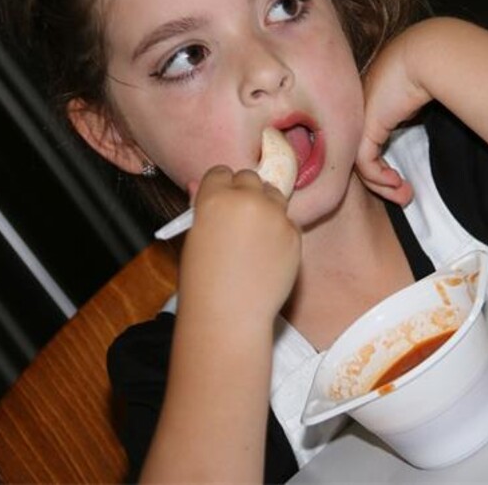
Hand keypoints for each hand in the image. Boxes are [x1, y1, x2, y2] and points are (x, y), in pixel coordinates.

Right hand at [179, 166, 300, 323]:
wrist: (230, 314)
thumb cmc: (202, 281)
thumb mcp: (193, 238)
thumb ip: (201, 208)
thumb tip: (199, 186)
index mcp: (215, 197)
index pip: (221, 172)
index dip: (219, 187)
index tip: (220, 200)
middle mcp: (247, 199)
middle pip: (250, 178)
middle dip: (245, 192)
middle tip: (239, 217)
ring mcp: (275, 215)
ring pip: (274, 195)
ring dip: (266, 206)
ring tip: (254, 235)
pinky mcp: (294, 234)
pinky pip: (288, 222)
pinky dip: (281, 232)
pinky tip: (268, 253)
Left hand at [356, 24, 433, 204]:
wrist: (425, 57)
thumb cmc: (427, 71)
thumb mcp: (412, 101)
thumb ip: (404, 118)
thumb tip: (410, 129)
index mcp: (368, 104)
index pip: (366, 144)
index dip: (380, 167)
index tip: (401, 179)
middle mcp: (358, 113)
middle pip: (361, 157)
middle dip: (382, 184)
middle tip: (404, 198)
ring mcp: (358, 120)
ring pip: (361, 165)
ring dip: (383, 185)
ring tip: (404, 194)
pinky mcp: (364, 128)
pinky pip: (365, 163)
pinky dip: (379, 178)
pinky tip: (396, 181)